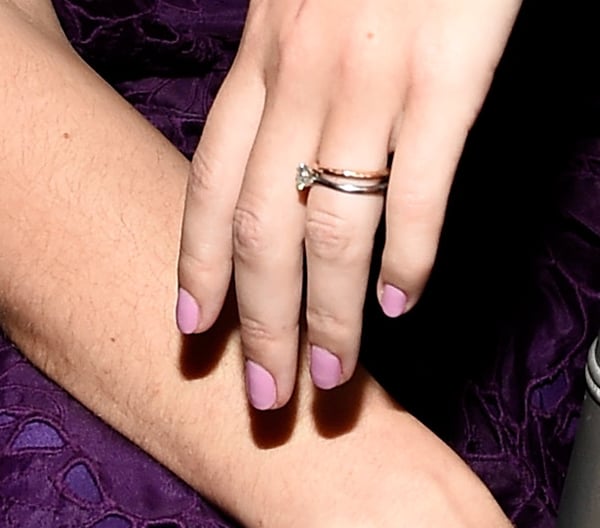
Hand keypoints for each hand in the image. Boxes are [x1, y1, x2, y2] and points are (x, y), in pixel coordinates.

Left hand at [177, 0, 520, 408]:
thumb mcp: (297, 11)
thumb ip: (284, 85)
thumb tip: (288, 166)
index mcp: (263, 63)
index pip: (209, 186)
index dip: (196, 265)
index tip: (192, 329)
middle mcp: (303, 82)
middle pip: (260, 231)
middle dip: (258, 326)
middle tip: (263, 396)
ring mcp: (372, 82)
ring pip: (332, 228)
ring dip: (328, 316)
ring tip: (330, 377)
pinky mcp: (446, 77)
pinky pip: (419, 190)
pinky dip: (410, 257)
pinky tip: (402, 302)